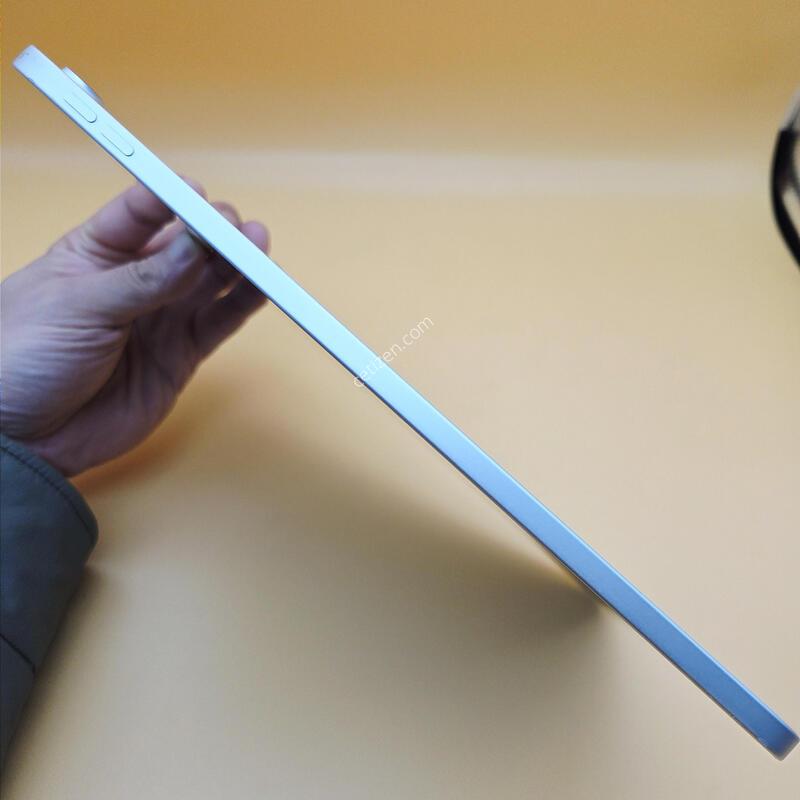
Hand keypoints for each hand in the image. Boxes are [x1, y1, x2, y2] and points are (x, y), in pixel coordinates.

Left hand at [0, 180, 269, 475]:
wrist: (24, 437)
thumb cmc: (24, 357)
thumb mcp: (79, 306)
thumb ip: (143, 281)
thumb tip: (195, 247)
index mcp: (95, 252)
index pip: (139, 213)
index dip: (169, 198)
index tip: (195, 193)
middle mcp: (134, 282)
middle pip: (186, 244)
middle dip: (212, 230)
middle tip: (233, 228)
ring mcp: (160, 319)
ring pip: (210, 281)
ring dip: (236, 262)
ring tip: (258, 243)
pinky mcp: (180, 355)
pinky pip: (220, 323)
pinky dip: (243, 304)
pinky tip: (262, 285)